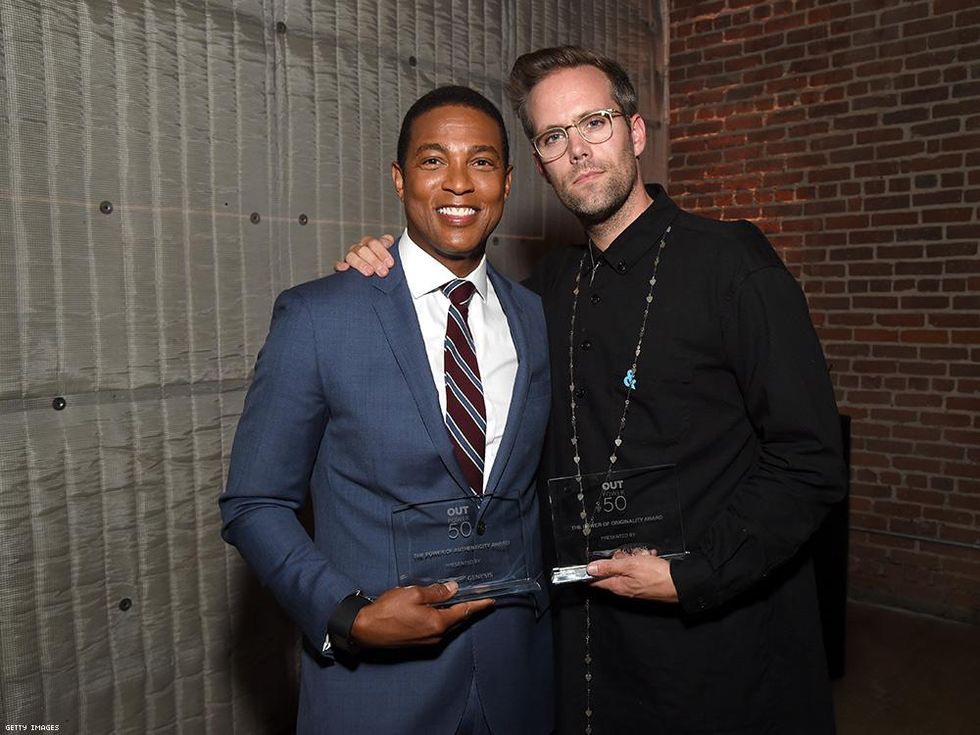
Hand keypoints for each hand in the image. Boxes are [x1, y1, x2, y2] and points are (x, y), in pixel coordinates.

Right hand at [333, 233, 395, 275]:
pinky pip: (339, 264)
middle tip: (383, 272)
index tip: (390, 264)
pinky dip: (341, 265)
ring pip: (352, 255)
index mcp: (373, 244)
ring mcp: (351, 256)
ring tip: (369, 273)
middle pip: (364, 249)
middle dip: (374, 260)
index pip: (376, 242)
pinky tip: (346, 269)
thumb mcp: (390, 262)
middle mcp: (362, 248)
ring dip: (361, 263)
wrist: (374, 284)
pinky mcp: (343, 267)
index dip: (383, 252)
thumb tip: (398, 252)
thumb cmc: (385, 270)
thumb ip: (393, 256)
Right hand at [350, 580, 493, 647]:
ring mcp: (427, 642)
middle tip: (478, 598)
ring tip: (459, 601)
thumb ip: (436, 592)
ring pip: (446, 625)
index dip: (479, 605)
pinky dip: (441, 619)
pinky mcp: (417, 642)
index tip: (491, 601)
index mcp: (438, 623)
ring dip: (453, 613)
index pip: (464, 612)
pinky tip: (438, 610)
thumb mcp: (413, 594)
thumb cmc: (388, 611)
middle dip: (467, 608)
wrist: (365, 630)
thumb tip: (453, 589)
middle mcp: (436, 636)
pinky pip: (436, 629)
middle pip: (457, 620)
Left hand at [586, 548, 678, 601]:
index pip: (595, 581)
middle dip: (619, 559)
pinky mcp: (645, 582)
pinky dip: (643, 561)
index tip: (588, 563)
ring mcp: (635, 586)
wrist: (680, 583)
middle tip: (628, 555)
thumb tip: (590, 568)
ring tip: (643, 556)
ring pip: (626, 567)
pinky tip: (650, 558)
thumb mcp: (630, 565)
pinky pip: (638, 568)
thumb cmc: (657, 576)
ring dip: (633, 558)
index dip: (590, 571)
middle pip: (612, 570)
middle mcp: (625, 588)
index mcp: (617, 585)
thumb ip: (609, 566)